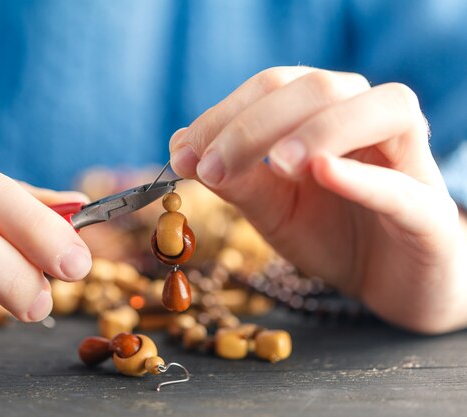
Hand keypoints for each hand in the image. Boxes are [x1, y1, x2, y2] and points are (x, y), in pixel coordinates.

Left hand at [170, 66, 465, 333]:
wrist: (388, 283)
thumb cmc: (331, 235)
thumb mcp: (272, 209)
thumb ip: (236, 179)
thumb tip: (181, 148)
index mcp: (326, 112)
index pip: (273, 87)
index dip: (223, 114)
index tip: (182, 152)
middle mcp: (368, 118)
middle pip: (316, 88)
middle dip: (253, 124)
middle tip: (210, 166)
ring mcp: (407, 158)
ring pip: (376, 110)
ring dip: (314, 131)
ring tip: (272, 166)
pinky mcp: (429, 209)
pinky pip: (399, 185)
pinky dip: (359, 177)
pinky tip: (319, 172)